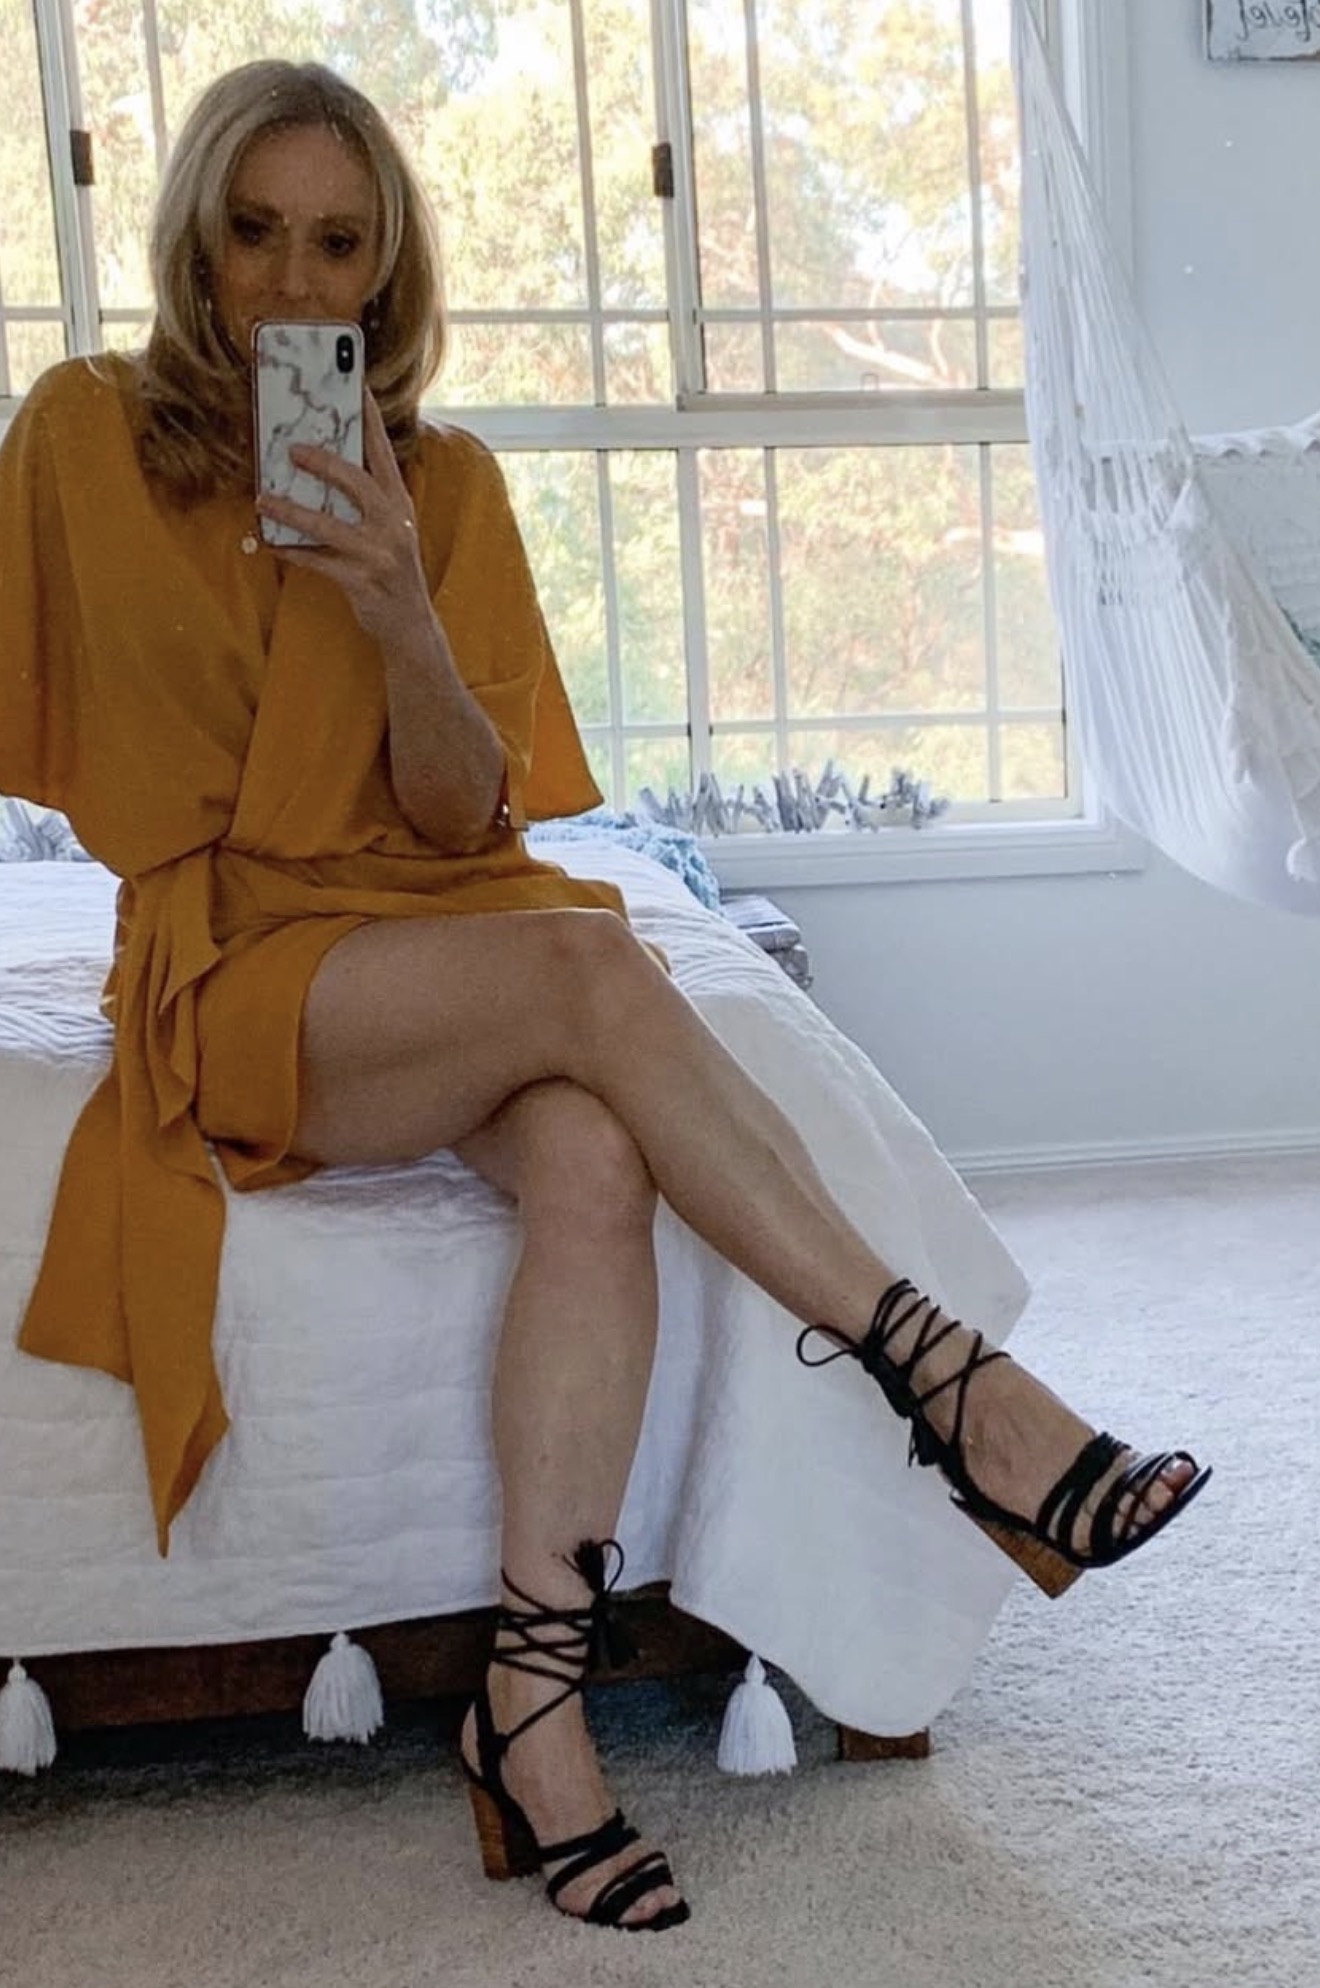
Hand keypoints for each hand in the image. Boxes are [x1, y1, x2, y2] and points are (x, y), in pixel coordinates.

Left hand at [255, 391, 430, 648]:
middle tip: (292, 449)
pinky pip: (319, 563)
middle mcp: (394, 523)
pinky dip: (293, 553)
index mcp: (400, 503)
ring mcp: (379, 554)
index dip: (369, 418)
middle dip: (324, 463)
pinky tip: (272, 544)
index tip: (355, 384)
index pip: (383, 452)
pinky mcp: (362, 581)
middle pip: (358, 482)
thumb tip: (322, 465)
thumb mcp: (391, 528)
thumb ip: (367, 499)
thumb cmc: (392, 570)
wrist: (411, 625)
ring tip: (264, 499)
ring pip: (329, 525)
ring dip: (292, 512)